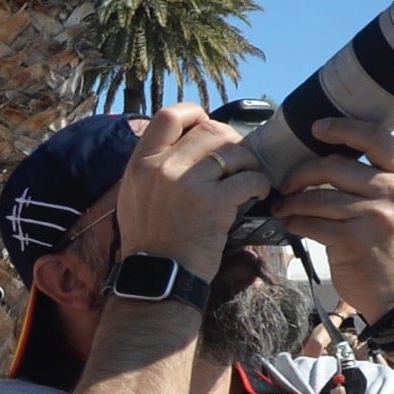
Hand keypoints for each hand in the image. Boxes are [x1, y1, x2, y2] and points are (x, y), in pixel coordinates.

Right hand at [113, 105, 271, 272]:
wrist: (158, 278)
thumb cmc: (151, 241)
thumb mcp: (134, 196)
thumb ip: (153, 167)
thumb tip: (184, 143)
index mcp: (139, 164)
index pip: (168, 116)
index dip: (194, 114)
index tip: (206, 128)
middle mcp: (160, 168)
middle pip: (208, 129)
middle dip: (230, 140)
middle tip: (237, 159)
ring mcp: (186, 184)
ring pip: (232, 151)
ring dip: (248, 162)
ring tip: (248, 177)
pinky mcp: (212, 203)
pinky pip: (248, 178)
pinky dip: (259, 184)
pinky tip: (257, 193)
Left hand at [270, 117, 393, 314]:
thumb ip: (375, 180)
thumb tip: (329, 158)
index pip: (375, 138)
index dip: (343, 127)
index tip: (316, 127)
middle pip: (334, 165)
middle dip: (301, 173)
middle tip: (286, 183)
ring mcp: (375, 216)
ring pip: (317, 196)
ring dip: (291, 201)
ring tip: (282, 206)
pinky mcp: (353, 240)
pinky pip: (311, 222)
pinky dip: (295, 221)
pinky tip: (290, 223)